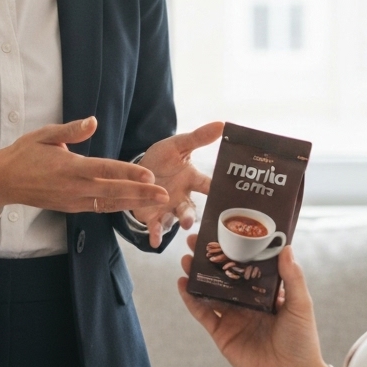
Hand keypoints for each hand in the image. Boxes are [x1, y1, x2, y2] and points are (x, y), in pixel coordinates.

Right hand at [0, 117, 168, 213]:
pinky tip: (133, 204)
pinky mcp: (71, 208)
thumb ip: (71, 130)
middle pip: (113, 192)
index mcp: (69, 167)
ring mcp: (73, 201)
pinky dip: (117, 207)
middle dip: (141, 194)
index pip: (105, 170)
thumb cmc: (25, 154)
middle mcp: (74, 188)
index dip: (128, 173)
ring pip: (109, 204)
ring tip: (157, 203)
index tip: (149, 175)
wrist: (4, 181)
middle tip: (164, 196)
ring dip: (134, 203)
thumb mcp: (45, 134)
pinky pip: (99, 208)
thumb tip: (93, 121)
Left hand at [131, 121, 223, 248]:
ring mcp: (169, 209)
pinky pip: (156, 228)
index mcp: (191, 179)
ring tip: (182, 226)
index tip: (228, 195)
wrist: (137, 172)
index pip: (208, 185)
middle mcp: (183, 197)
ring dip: (178, 223)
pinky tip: (154, 241)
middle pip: (191, 208)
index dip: (217, 190)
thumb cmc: (161, 160)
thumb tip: (222, 124)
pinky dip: (156, 235)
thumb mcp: (177, 145)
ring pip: (176, 219)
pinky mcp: (154, 217)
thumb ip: (197, 138)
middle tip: (192, 220)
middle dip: (192, 215)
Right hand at [179, 236, 329, 366]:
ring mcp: (232, 316)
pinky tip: (182, 284)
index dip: (234, 248)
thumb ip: (292, 277)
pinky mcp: (221, 333)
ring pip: (209, 290)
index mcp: (265, 291)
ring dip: (196, 275)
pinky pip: (202, 313)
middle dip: (209, 257)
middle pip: (223, 274)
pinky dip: (191, 300)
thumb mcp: (301, 305)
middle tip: (195, 239)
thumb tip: (286, 246)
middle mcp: (246, 300)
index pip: (246, 264)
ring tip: (186, 259)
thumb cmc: (302, 340)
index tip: (222, 230)